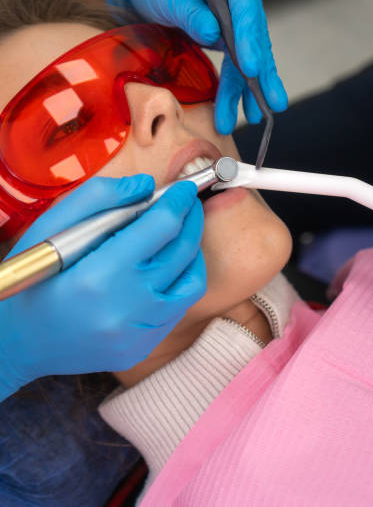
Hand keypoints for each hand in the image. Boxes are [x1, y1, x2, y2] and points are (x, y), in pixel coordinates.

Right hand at [0, 175, 205, 400]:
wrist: (18, 342)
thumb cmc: (33, 277)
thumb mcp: (52, 227)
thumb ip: (99, 197)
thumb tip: (146, 186)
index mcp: (98, 276)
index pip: (161, 227)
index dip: (178, 201)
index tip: (183, 188)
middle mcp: (124, 309)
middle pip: (182, 251)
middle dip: (190, 219)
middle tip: (187, 203)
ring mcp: (136, 334)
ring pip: (191, 282)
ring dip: (192, 251)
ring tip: (182, 233)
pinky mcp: (141, 348)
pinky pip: (179, 308)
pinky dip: (182, 280)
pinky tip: (169, 266)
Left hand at [103, 0, 287, 133]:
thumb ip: (191, 12)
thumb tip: (213, 32)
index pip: (246, 9)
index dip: (249, 40)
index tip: (249, 67)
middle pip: (255, 39)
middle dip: (260, 74)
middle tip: (268, 103)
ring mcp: (238, 19)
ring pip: (250, 57)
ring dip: (250, 90)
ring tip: (255, 116)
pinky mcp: (230, 38)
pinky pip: (238, 66)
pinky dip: (238, 88)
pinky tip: (245, 110)